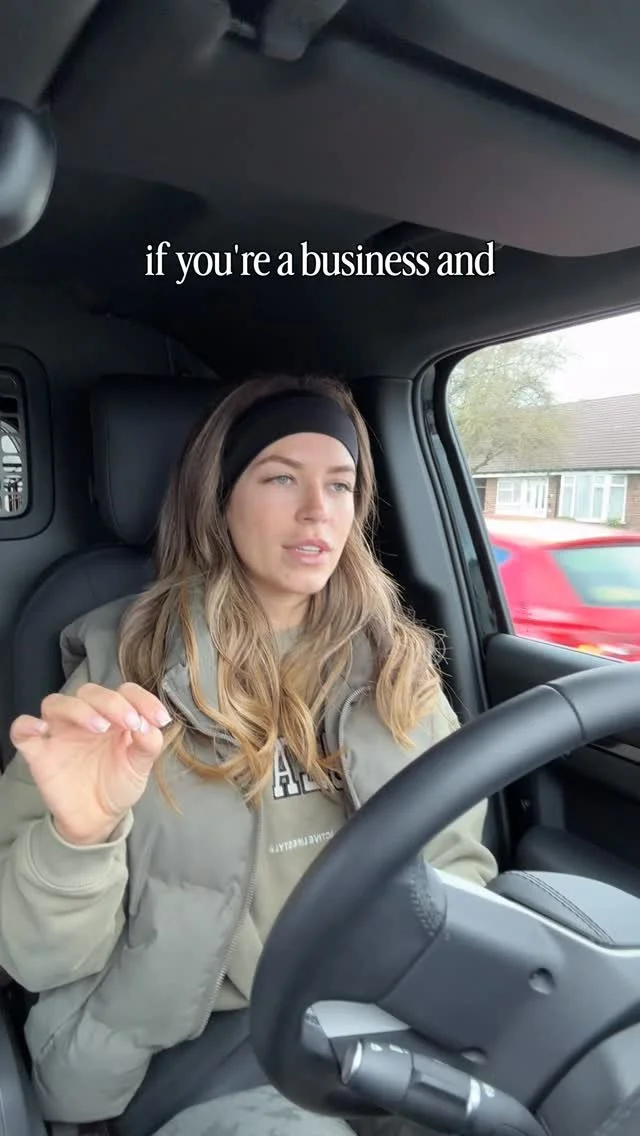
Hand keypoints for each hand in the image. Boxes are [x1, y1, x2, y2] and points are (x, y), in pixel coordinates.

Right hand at [9, 683, 170, 844]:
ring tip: (100, 728)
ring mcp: (60, 733)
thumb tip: (150, 724)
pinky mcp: (38, 752)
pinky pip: (21, 729)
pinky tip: (41, 730)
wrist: (98, 818)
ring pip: (57, 703)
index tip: (159, 719)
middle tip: (130, 723)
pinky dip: (26, 724)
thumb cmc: (118, 783)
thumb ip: (148, 743)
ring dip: (79, 710)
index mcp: (113, 715)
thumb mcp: (140, 765)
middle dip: (112, 703)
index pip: (125, 691)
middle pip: (90, 692)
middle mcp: (85, 717)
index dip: (143, 699)